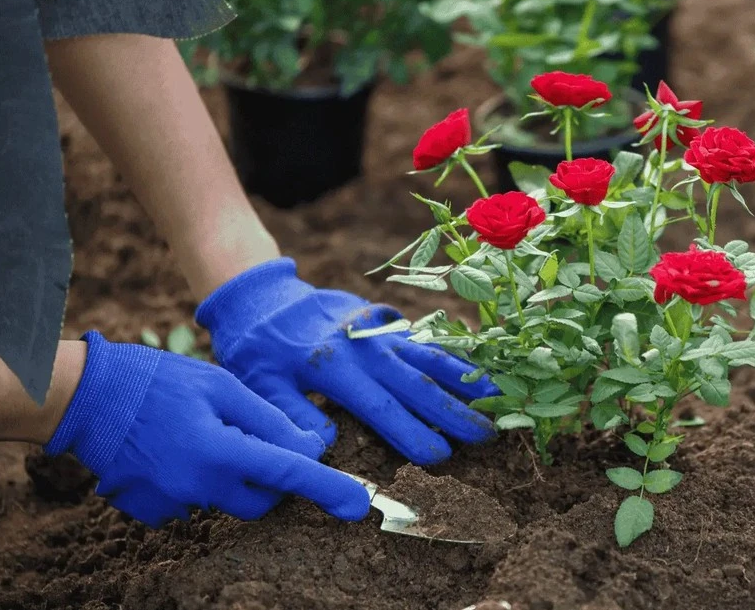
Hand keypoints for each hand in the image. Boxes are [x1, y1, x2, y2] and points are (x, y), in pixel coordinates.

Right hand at [46, 331, 369, 526]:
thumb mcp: (220, 385)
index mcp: (220, 450)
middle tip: (253, 440)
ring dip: (230, 475)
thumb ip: (267, 419)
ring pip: (226, 501)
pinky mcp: (151, 511)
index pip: (289, 475)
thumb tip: (310, 447)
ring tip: (201, 433)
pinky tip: (176, 450)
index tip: (358, 505)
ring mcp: (171, 504)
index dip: (328, 488)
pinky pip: (192, 504)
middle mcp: (198, 486)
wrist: (85, 397)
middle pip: (261, 501)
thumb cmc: (157, 380)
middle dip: (272, 479)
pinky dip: (196, 481)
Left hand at [195, 258, 497, 464]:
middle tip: (487, 435)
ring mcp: (379, 332)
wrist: (264, 296)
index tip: (439, 457)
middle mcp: (365, 347)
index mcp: (334, 367)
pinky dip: (452, 353)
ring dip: (464, 378)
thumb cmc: (258, 348)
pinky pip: (424, 339)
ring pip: (428, 357)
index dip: (411, 433)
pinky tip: (475, 366)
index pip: (381, 407)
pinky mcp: (385, 322)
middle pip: (417, 384)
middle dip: (454, 412)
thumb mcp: (259, 383)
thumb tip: (323, 445)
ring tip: (496, 394)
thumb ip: (289, 413)